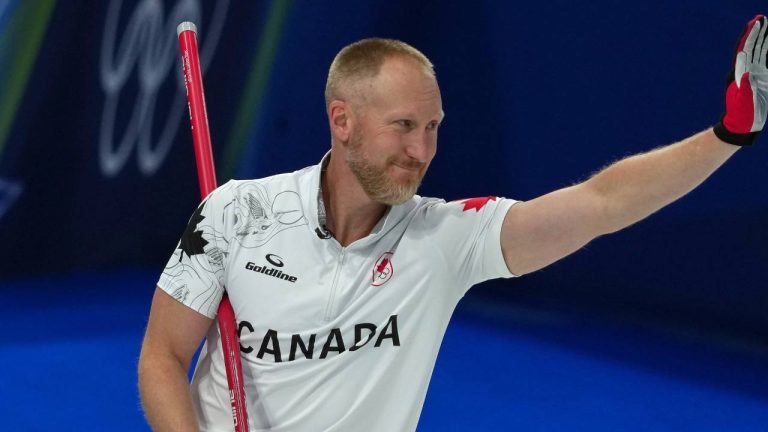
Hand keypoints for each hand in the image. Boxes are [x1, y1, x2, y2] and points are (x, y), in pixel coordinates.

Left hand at [714, 15, 767, 145]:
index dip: (750, 37)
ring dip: (762, 40)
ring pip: (758, 53)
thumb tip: (746, 74)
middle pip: (752, 48)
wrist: (741, 125)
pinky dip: (766, 52)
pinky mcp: (760, 79)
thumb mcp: (743, 103)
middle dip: (756, 33)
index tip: (755, 24)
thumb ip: (746, 89)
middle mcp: (745, 71)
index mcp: (740, 74)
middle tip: (762, 18)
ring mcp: (753, 74)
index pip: (745, 51)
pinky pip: (764, 61)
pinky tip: (767, 46)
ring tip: (765, 26)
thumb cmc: (741, 116)